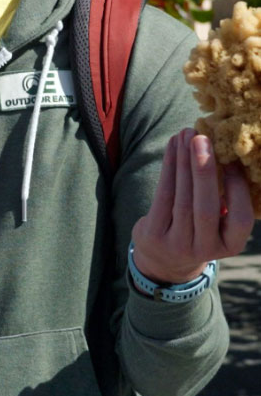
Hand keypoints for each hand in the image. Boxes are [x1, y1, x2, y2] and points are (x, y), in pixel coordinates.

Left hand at [131, 128, 253, 283]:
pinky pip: (163, 195)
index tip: (232, 160)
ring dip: (183, 162)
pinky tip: (173, 147)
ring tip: (186, 134)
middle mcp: (205, 249)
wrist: (165, 261)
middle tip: (201, 138)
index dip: (237, 189)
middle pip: (206, 207)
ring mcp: (177, 245)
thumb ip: (225, 198)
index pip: (240, 219)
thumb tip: (227, 151)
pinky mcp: (155, 235)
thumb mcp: (218, 225)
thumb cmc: (199, 230)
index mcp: (230, 245)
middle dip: (203, 170)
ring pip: (182, 198)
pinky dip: (168, 167)